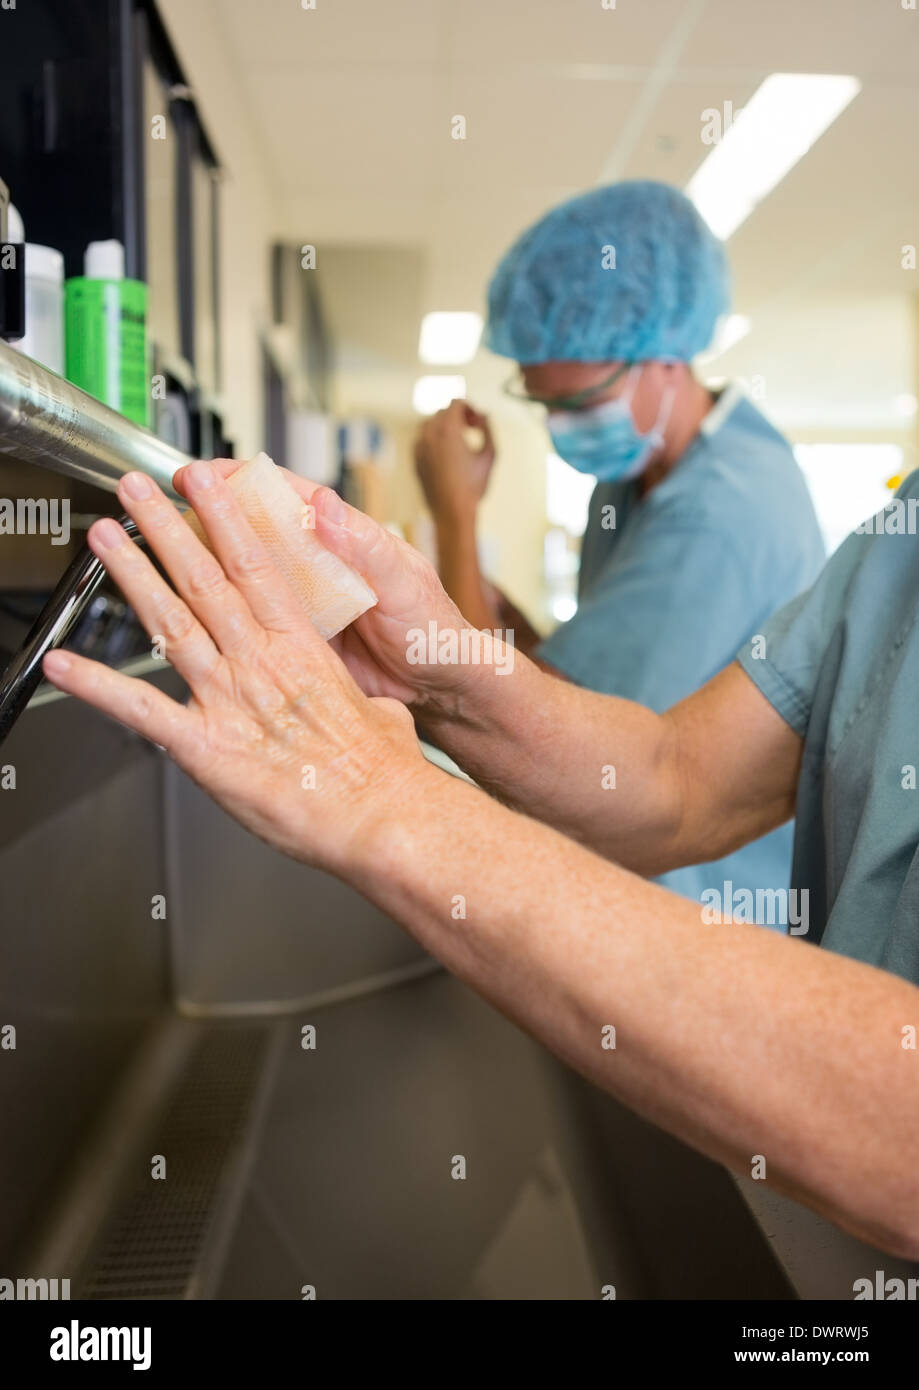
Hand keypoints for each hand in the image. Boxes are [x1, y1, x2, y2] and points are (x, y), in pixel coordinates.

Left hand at [41, 463, 435, 877]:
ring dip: (132, 576)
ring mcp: (231, 700)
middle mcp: (260, 664)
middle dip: (164, 528)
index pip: (255, 565)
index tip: (202, 482)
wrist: (383, 814)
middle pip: (204, 579)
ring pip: (171, 622)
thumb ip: (359, 703)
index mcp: (301, 649)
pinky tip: (62, 664)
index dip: (223, 517)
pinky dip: (97, 686)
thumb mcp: (381, 714)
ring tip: (104, 537)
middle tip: (134, 489)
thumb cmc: (385, 772)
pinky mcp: (207, 748)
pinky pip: (141, 710)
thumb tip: (368, 710)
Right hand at [173, 460, 497, 715]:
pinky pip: (254, 623)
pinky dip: (225, 619)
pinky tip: (194, 618)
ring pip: (246, 577)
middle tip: (162, 509)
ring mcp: (306, 604)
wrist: (441, 691)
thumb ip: (366, 546)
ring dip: (208, 567)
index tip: (201, 473)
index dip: (241, 482)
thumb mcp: (404, 584)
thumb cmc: (435, 631)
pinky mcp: (298, 642)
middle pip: (254, 531)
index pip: (286, 496)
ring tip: (163, 560)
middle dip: (208, 518)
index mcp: (345, 539)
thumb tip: (323, 505)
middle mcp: (320, 566)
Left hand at [413, 399, 494, 522]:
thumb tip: (485, 415)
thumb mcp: (490, 454)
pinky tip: (449, 453)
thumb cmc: (473, 486)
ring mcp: (419, 447)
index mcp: (448, 430)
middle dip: (459, 416)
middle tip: (473, 430)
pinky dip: (435, 439)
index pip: (456, 402)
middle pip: (443, 412)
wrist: (452, 511)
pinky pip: (423, 439)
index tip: (478, 423)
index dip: (470, 408)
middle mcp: (429, 435)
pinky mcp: (415, 459)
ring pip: (430, 424)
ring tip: (460, 440)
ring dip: (446, 426)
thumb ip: (488, 429)